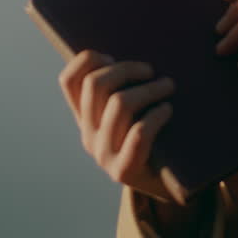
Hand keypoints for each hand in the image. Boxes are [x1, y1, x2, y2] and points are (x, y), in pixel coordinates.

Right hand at [58, 50, 177, 202]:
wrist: (167, 187)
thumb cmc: (154, 140)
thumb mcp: (131, 115)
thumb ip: (123, 89)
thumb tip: (135, 50)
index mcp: (84, 117)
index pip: (69, 81)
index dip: (88, 60)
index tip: (114, 56)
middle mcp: (87, 135)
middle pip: (96, 85)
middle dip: (127, 69)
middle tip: (151, 71)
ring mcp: (103, 154)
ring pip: (119, 104)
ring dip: (149, 89)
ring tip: (168, 86)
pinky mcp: (123, 170)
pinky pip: (138, 133)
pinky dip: (156, 115)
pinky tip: (168, 110)